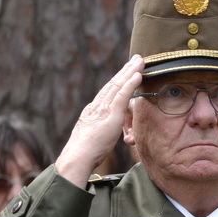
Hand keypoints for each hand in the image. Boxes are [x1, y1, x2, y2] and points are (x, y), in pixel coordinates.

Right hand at [55, 55, 143, 186]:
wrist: (77, 157)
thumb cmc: (85, 154)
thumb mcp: (93, 137)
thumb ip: (100, 130)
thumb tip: (105, 131)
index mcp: (93, 111)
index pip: (108, 92)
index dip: (118, 80)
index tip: (126, 71)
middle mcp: (97, 106)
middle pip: (113, 83)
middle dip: (125, 70)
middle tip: (136, 58)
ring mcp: (103, 108)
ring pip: (118, 84)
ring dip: (130, 71)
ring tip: (140, 60)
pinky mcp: (110, 113)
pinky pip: (122, 94)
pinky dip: (130, 83)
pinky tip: (138, 74)